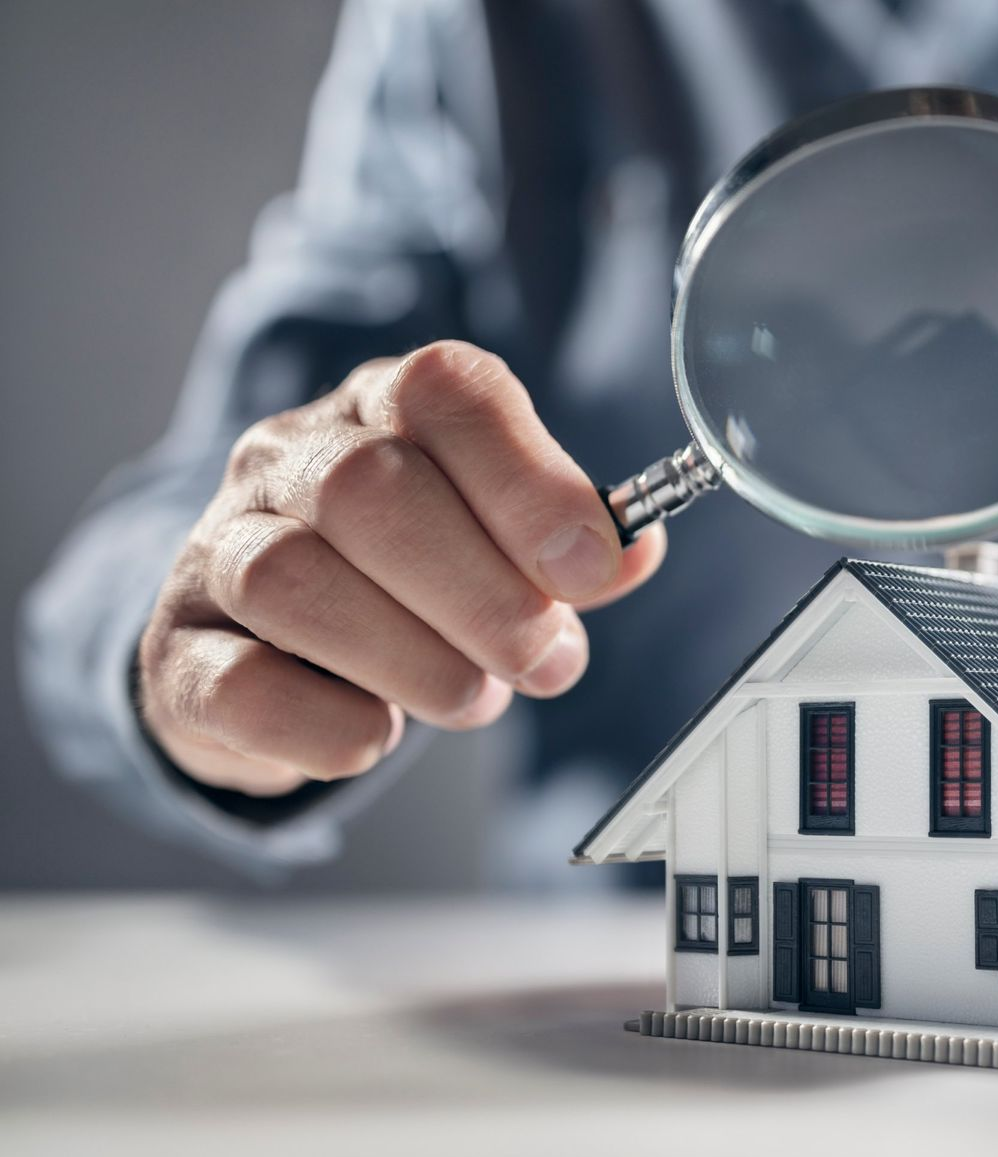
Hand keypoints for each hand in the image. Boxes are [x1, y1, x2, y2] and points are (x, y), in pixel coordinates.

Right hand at [138, 342, 665, 794]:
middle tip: (544, 662)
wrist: (273, 646)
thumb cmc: (410, 579)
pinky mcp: (177, 654)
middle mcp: (288, 458)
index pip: (446, 393)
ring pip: (293, 580)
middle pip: (369, 490)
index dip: (530, 483)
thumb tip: (632, 552)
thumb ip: (570, 546)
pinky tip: (377, 734)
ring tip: (472, 697)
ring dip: (413, 659)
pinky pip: (238, 685)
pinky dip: (327, 724)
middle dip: (482, 594)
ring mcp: (216, 549)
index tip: (592, 570)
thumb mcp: (501, 541)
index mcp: (384, 408)